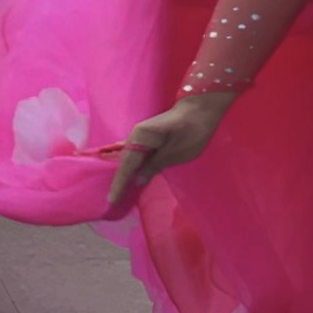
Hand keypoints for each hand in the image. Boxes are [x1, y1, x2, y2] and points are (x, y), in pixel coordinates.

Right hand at [104, 90, 232, 213]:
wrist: (200, 110)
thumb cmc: (192, 130)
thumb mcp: (177, 153)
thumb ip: (155, 165)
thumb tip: (137, 180)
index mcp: (141, 137)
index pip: (127, 165)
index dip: (120, 183)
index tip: (112, 200)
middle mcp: (135, 136)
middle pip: (124, 162)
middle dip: (118, 181)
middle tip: (112, 202)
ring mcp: (139, 136)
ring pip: (128, 159)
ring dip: (123, 175)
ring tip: (118, 194)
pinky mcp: (146, 138)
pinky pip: (135, 156)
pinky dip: (131, 167)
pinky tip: (128, 177)